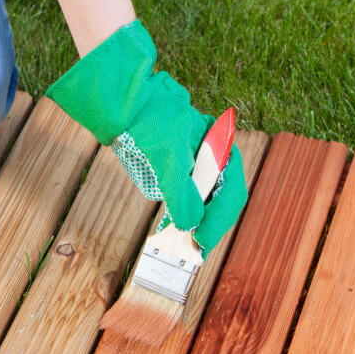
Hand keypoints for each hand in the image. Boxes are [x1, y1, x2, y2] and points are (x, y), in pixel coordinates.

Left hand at [46, 20, 246, 256]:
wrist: (122, 104)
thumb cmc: (149, 124)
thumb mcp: (169, 160)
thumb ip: (183, 194)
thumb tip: (192, 225)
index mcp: (221, 149)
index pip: (232, 191)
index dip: (220, 220)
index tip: (203, 242)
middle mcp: (214, 156)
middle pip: (224, 198)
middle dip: (212, 223)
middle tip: (196, 249)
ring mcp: (198, 162)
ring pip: (209, 199)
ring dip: (200, 221)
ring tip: (187, 242)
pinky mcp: (181, 167)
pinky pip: (191, 195)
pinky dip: (187, 213)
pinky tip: (176, 226)